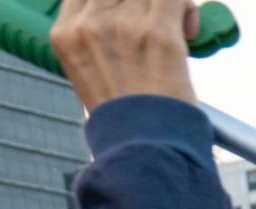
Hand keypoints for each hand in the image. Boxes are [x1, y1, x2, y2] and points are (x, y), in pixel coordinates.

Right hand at [51, 0, 200, 111]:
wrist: (142, 146)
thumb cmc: (126, 118)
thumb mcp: (90, 74)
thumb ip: (99, 39)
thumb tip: (125, 16)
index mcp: (66, 33)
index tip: (135, 13)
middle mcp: (89, 23)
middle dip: (145, 2)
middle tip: (160, 20)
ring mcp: (122, 25)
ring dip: (168, 5)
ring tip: (178, 31)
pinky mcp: (156, 33)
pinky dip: (187, 9)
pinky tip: (189, 34)